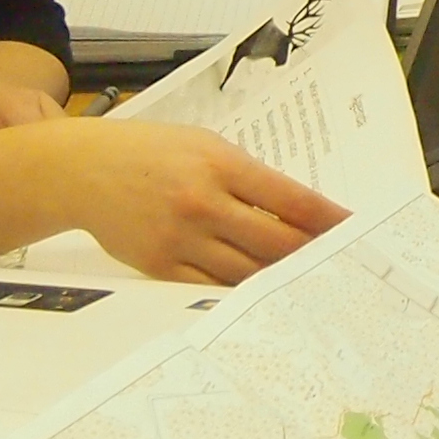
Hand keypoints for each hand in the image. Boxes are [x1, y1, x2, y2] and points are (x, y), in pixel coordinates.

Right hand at [44, 118, 346, 285]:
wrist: (82, 170)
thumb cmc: (150, 153)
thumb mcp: (204, 145)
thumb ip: (249, 176)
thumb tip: (299, 211)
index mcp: (220, 165)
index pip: (292, 199)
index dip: (330, 220)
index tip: (356, 231)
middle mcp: (203, 202)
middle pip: (277, 242)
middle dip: (314, 255)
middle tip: (343, 264)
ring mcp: (180, 238)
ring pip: (249, 271)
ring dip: (282, 278)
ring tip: (309, 282)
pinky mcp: (160, 266)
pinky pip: (212, 289)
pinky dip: (241, 293)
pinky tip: (262, 293)